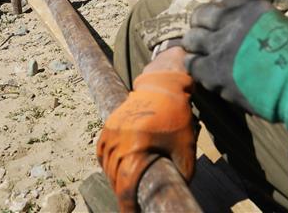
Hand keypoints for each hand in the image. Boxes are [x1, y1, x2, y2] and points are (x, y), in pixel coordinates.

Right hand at [96, 71, 195, 212]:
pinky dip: (107, 162)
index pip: (125, 184)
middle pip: (115, 176)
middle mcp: (119, 139)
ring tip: (126, 186)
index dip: (126, 205)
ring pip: (106, 164)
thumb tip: (178, 191)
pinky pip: (102, 150)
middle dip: (123, 192)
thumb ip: (183, 172)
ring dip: (114, 178)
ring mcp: (111, 130)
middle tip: (133, 201)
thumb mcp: (185, 147)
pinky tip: (116, 168)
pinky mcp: (109, 124)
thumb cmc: (177, 116)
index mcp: (137, 146)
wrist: (164, 85)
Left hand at [183, 0, 287, 131]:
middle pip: (201, 15)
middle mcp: (232, 20)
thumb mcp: (278, 24)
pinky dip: (195, 66)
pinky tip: (203, 70)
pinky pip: (192, 64)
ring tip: (201, 54)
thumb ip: (255, 19)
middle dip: (200, 24)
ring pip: (191, 39)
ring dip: (195, 46)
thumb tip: (238, 21)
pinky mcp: (214, 70)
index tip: (220, 19)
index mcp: (251, 6)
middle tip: (204, 36)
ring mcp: (220, 45)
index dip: (219, 9)